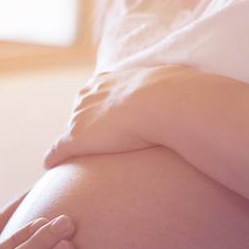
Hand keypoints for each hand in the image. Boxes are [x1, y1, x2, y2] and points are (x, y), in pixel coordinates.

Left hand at [44, 66, 194, 167]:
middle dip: (82, 127)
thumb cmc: (172, 95)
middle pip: (78, 113)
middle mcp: (88, 95)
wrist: (161, 102)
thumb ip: (173, 92)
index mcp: (107, 81)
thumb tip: (198, 96)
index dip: (99, 111)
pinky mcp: (76, 139)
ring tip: (70, 161)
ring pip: (68, 133)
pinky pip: (58, 151)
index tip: (103, 123)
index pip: (95, 95)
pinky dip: (54, 159)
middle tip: (90, 143)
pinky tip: (50, 167)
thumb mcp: (170, 85)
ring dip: (69, 146)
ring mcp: (80, 117)